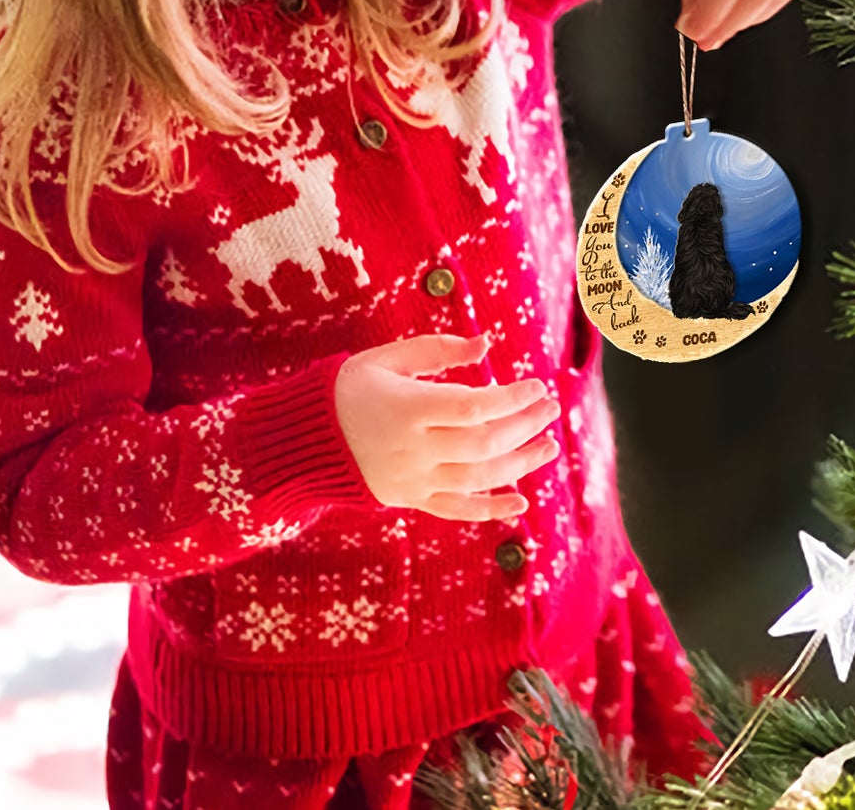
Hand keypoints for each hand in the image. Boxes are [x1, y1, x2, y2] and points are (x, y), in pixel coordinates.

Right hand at [335, 332, 561, 520]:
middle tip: (551, 409)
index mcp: (408, 408)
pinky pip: (456, 509)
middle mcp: (414, 449)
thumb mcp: (387, 358)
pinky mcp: (411, 499)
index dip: (511, 398)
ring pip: (478, 477)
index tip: (536, 385)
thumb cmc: (350, 388)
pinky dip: (490, 508)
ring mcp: (413, 479)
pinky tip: (521, 502)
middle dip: (524, 426)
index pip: (474, 407)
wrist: (304, 439)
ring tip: (549, 446)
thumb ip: (438, 350)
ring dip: (520, 463)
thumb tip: (486, 345)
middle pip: (483, 443)